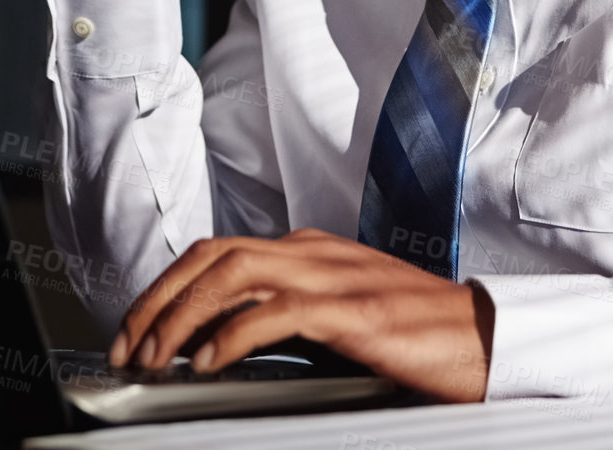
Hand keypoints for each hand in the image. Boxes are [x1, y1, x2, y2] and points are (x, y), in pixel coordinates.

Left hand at [110, 230, 493, 401]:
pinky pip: (275, 311)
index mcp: (310, 250)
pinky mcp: (353, 310)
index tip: (135, 332)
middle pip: (212, 255)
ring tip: (157, 359)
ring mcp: (335, 275)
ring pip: (233, 273)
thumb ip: (286, 317)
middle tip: (128, 349)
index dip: (164, 289)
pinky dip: (231, 334)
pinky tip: (210, 362)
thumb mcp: (338, 318)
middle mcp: (315, 251)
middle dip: (157, 300)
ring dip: (182, 316)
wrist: (484, 337)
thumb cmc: (416, 335)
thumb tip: (219, 343)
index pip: (217, 251)